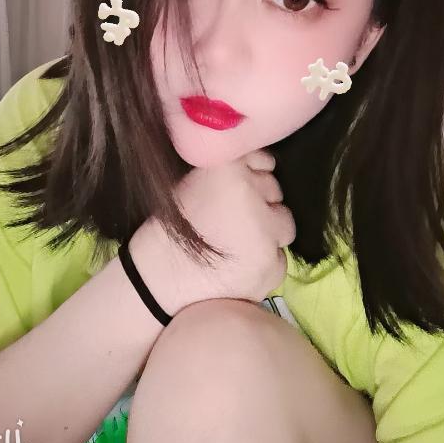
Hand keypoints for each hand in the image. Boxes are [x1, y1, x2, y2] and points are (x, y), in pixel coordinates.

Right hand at [129, 150, 295, 314]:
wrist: (158, 280)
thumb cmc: (173, 229)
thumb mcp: (194, 182)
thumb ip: (229, 172)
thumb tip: (258, 168)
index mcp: (229, 166)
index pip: (265, 161)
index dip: (253, 178)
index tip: (234, 194)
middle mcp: (252, 191)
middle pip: (276, 191)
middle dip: (261, 205)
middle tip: (232, 221)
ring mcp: (265, 228)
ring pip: (286, 224)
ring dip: (269, 233)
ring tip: (239, 246)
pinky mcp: (272, 263)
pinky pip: (280, 258)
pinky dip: (265, 264)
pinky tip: (239, 269)